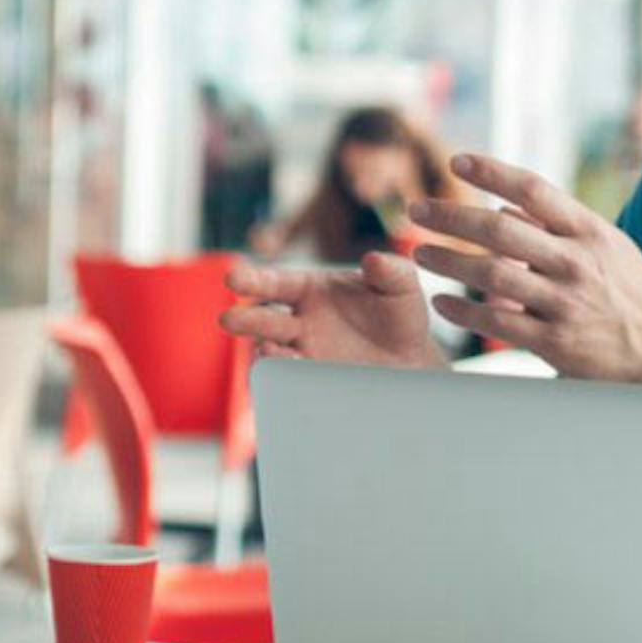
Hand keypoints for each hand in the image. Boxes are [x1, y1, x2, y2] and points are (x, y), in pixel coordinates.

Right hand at [220, 254, 440, 368]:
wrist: (411, 362)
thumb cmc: (400, 316)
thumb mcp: (402, 287)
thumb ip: (390, 271)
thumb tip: (373, 260)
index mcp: (310, 289)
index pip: (276, 282)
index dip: (255, 280)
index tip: (234, 279)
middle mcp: (298, 321)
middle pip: (263, 319)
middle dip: (245, 320)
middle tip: (229, 320)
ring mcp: (302, 353)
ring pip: (270, 354)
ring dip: (262, 354)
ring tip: (267, 353)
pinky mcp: (310, 382)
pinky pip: (286, 382)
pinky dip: (280, 381)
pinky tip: (290, 375)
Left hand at [405, 154, 641, 384]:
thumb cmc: (634, 297)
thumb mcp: (610, 250)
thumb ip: (560, 226)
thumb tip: (505, 203)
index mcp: (592, 233)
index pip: (535, 189)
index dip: (493, 171)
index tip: (459, 161)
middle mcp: (576, 262)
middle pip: (500, 229)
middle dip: (451, 215)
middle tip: (417, 208)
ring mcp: (564, 302)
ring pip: (491, 274)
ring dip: (448, 261)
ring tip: (420, 253)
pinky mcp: (555, 342)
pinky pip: (497, 322)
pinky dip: (464, 311)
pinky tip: (442, 303)